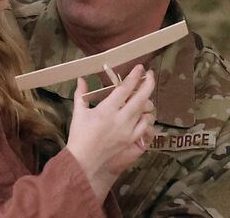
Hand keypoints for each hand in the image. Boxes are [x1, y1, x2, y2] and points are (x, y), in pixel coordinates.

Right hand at [66, 65, 155, 198]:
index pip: (125, 89)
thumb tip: (81, 78)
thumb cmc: (80, 136)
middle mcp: (121, 119)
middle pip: (141, 98)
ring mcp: (129, 132)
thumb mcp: (78, 113)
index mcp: (107, 110)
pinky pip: (146, 127)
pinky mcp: (132, 142)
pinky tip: (144, 115)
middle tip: (150, 74)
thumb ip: (81, 94)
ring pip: (145, 112)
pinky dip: (146, 119)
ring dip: (147, 102)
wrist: (85, 162)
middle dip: (148, 84)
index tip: (140, 68)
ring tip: (145, 96)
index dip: (134, 76)